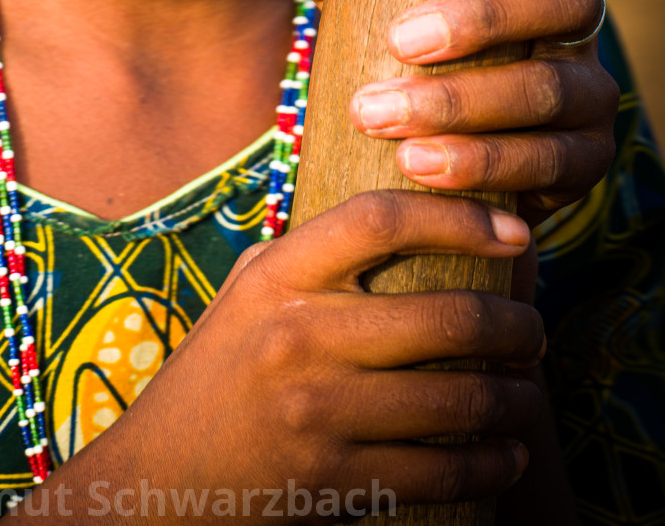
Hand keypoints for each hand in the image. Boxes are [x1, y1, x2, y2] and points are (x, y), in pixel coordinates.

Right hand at [16, 194, 542, 519]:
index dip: (457, 217)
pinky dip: (488, 463)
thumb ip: (312, 254)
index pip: (378, 220)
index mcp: (278, 276)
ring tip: (527, 393)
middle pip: (443, 316)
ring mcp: (316, 412)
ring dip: (513, 400)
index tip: (513, 230)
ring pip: (455, 400)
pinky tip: (503, 455)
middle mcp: (298, 336)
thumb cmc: (215, 374)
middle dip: (515, 326)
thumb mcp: (248, 293)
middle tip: (534, 331)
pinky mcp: (332, 480)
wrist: (158, 479)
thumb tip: (406, 212)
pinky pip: (438, 471)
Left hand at [271, 0, 618, 225]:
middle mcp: (575, 20)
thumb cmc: (396, 45)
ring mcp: (589, 89)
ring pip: (552, 88)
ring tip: (383, 119)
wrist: (418, 148)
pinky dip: (482, 165)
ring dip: (463, 105)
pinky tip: (422, 168)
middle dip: (486, 17)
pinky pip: (552, 163)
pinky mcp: (584, 159)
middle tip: (400, 41)